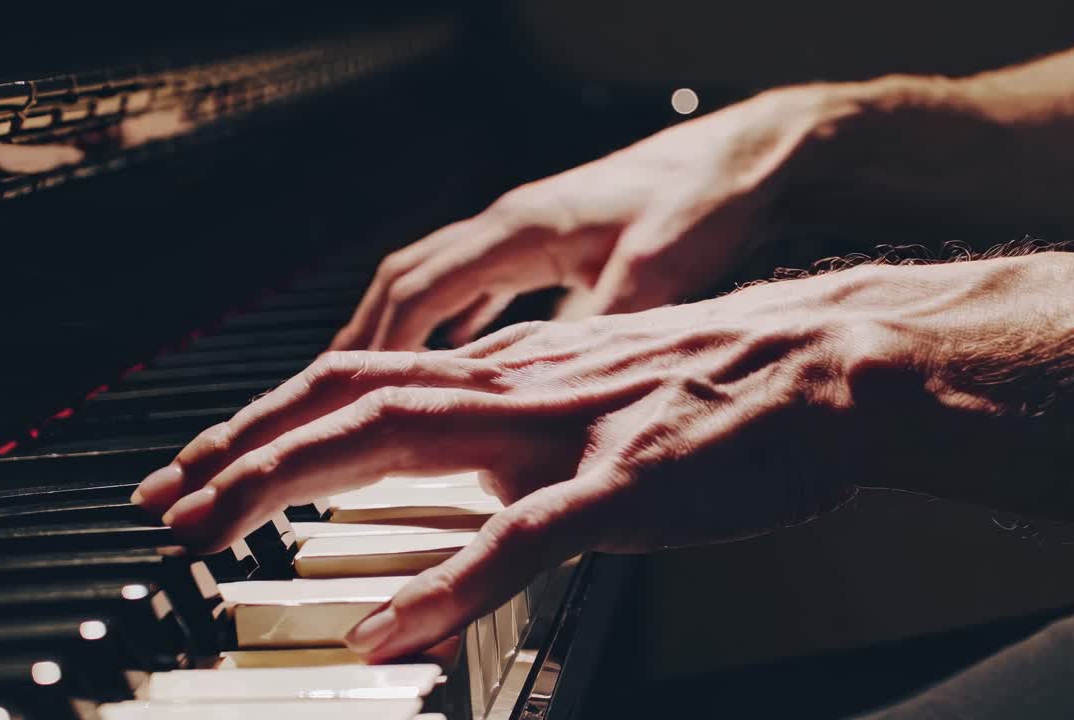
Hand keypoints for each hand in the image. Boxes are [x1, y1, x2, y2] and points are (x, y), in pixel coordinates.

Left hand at [133, 252, 1073, 660]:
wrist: (834, 363)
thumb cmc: (733, 386)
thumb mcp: (609, 392)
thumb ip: (538, 427)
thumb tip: (481, 470)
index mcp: (522, 375)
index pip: (368, 379)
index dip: (277, 414)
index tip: (215, 457)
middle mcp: (527, 390)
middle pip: (353, 400)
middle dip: (245, 449)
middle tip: (171, 496)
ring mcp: (572, 433)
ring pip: (405, 440)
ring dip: (296, 484)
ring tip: (218, 531)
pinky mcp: (629, 486)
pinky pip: (522, 536)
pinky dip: (445, 580)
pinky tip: (392, 626)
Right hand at [329, 88, 825, 349]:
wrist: (746, 155)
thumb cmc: (704, 199)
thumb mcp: (657, 269)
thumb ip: (601, 322)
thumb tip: (559, 379)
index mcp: (521, 229)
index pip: (419, 290)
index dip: (378, 347)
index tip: (349, 400)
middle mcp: (511, 224)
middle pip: (406, 280)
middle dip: (362, 337)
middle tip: (328, 394)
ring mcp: (529, 231)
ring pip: (435, 279)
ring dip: (399, 329)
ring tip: (370, 382)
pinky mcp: (553, 243)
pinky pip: (478, 283)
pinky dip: (451, 320)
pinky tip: (456, 353)